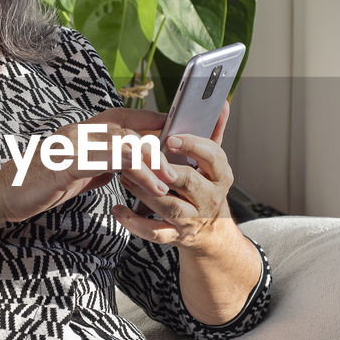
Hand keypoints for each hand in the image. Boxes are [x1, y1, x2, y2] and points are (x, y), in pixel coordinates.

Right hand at [0, 107, 167, 226]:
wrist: (0, 195)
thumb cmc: (35, 185)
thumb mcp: (74, 173)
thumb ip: (98, 166)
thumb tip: (122, 169)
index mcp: (81, 131)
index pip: (123, 117)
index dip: (151, 120)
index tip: (177, 129)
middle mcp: (79, 131)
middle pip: (130, 128)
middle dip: (159, 143)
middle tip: (183, 160)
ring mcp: (73, 144)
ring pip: (125, 143)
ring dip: (153, 160)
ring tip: (173, 178)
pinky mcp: (69, 162)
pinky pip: (111, 162)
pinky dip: (137, 172)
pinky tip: (153, 186)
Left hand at [112, 100, 233, 247]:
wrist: (211, 234)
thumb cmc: (206, 189)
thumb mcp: (214, 163)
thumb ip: (215, 132)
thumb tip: (222, 104)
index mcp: (220, 176)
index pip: (212, 157)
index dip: (192, 146)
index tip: (170, 138)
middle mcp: (209, 198)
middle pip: (189, 182)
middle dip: (164, 169)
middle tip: (140, 156)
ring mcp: (192, 220)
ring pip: (170, 207)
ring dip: (145, 191)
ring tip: (124, 177)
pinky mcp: (175, 236)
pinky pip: (155, 232)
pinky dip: (135, 223)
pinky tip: (118, 210)